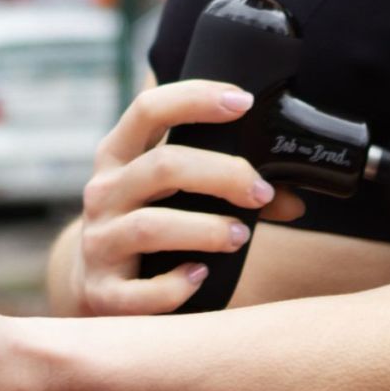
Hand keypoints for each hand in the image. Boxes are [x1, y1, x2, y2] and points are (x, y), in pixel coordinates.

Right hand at [71, 79, 304, 315]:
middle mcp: (104, 193)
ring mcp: (99, 242)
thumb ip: (229, 190)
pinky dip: (176, 285)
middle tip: (261, 192)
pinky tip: (200, 276)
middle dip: (222, 175)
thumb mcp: (173, 196)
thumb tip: (293, 200)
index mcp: (119, 156)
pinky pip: (140, 291)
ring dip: (207, 230)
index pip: (149, 110)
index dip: (195, 98)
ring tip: (241, 236)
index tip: (244, 102)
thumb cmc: (150, 229)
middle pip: (163, 166)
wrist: (96, 289)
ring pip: (151, 226)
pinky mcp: (102, 292)